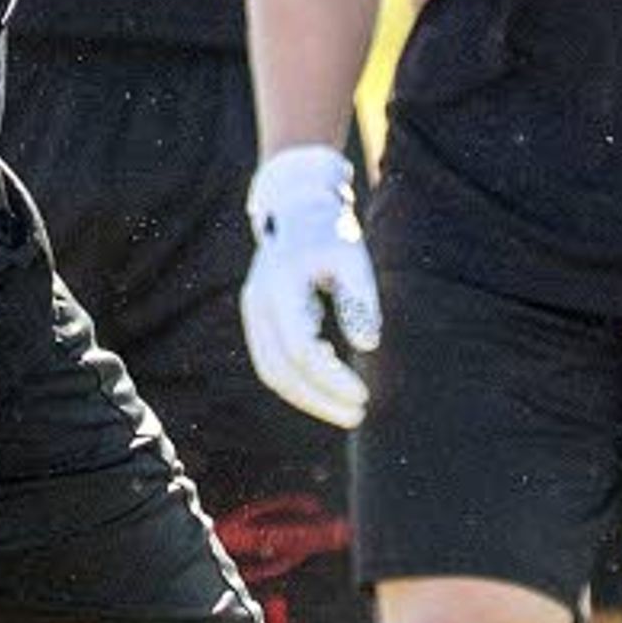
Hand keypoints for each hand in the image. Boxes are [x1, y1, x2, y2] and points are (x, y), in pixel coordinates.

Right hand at [240, 144, 377, 427]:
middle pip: (279, 371)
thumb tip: (367, 345)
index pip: (302, 351)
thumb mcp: (352, 257)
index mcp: (280, 288)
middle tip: (357, 415)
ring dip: (306, 395)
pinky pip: (273, 360)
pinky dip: (299, 377)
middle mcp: (258, 304)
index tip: (364, 395)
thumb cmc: (329, 232)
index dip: (332, 380)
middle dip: (317, 399)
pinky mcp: (260, 318)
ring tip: (345, 407)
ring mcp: (254, 312)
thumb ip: (359, 300)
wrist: (295, 207)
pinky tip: (331, 378)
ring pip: (271, 371)